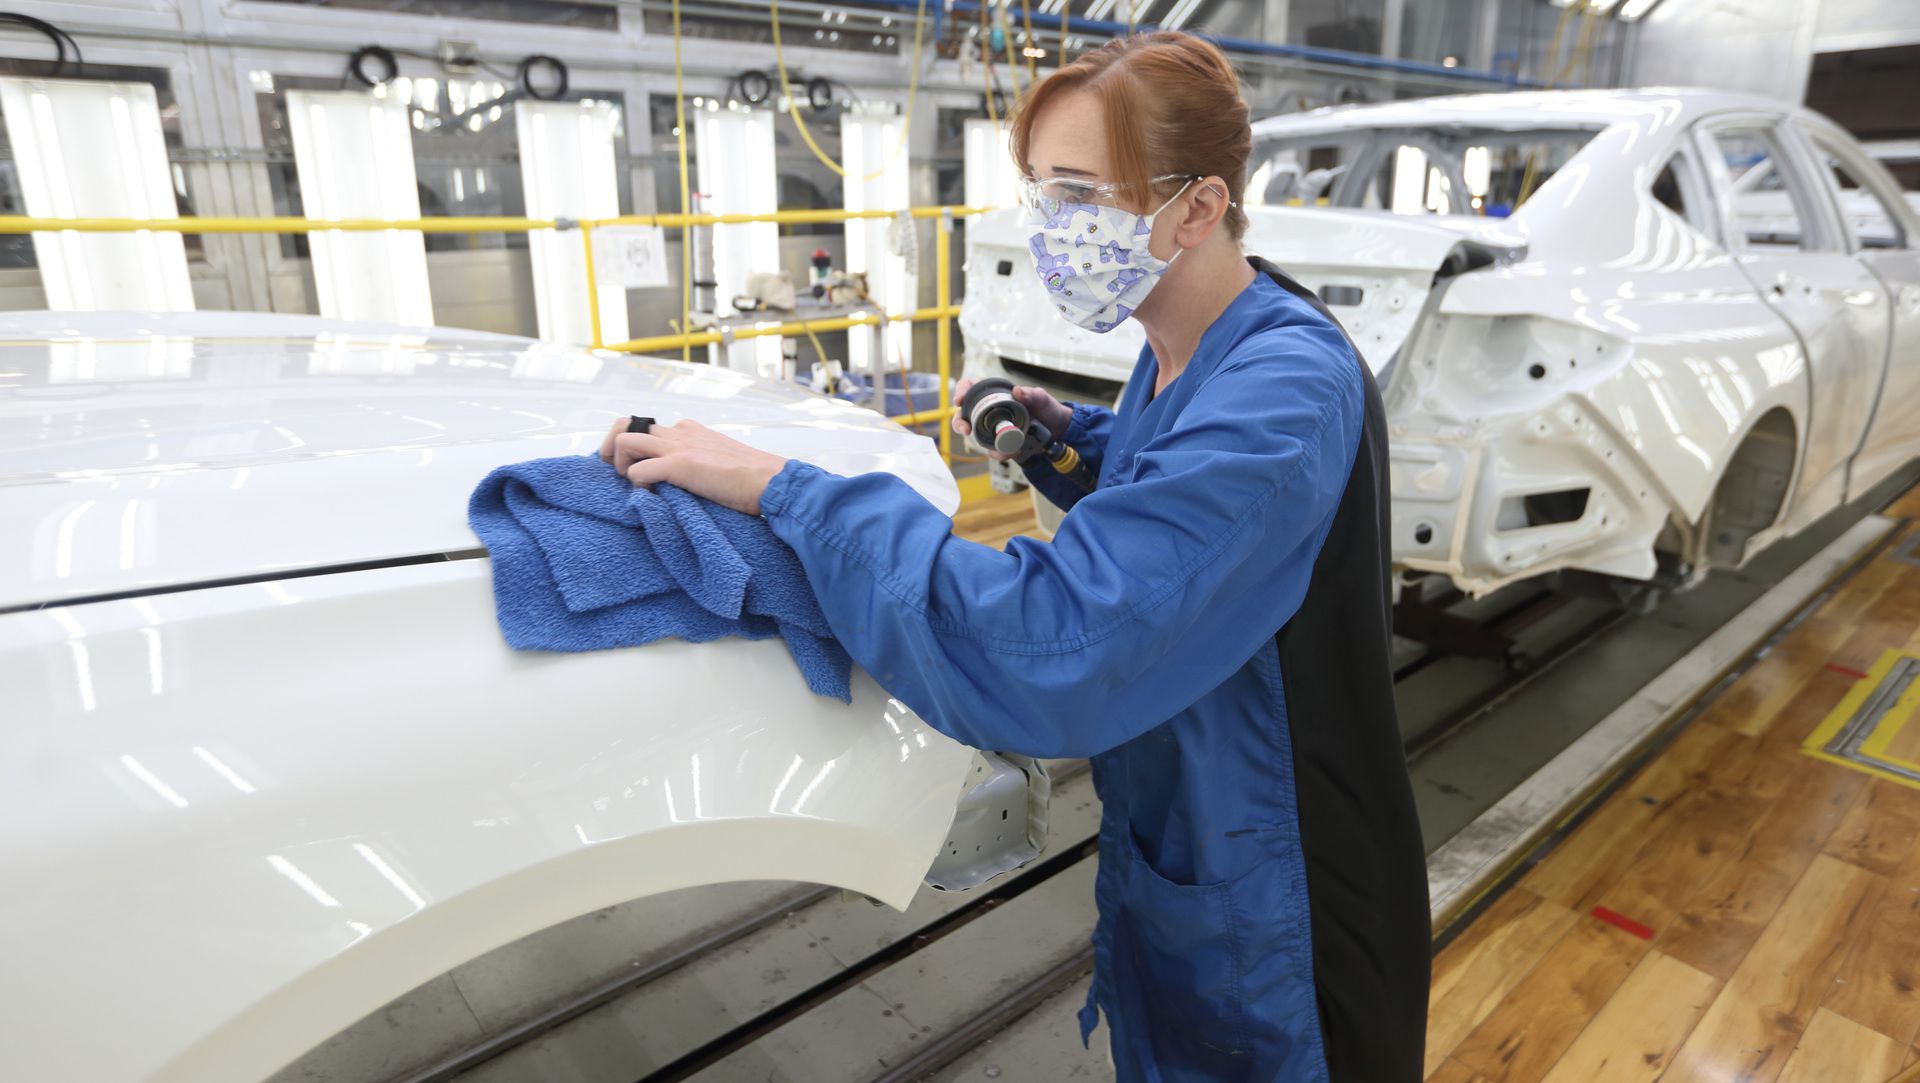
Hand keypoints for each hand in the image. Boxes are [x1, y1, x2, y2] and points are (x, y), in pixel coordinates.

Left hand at [600, 417, 789, 515]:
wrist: (769, 481)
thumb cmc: (750, 477)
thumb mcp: (719, 458)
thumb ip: (699, 459)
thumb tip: (687, 477)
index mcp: (689, 429)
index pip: (649, 427)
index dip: (637, 446)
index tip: (639, 466)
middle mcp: (680, 432)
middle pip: (629, 425)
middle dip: (616, 448)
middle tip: (623, 471)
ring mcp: (678, 447)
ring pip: (625, 440)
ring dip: (622, 464)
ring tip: (636, 483)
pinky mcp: (679, 466)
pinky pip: (638, 472)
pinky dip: (637, 485)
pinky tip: (651, 496)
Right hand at [951, 379, 1073, 461]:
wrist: (1058, 432)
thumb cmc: (1048, 410)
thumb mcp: (1043, 399)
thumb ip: (1033, 394)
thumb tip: (1018, 391)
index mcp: (995, 394)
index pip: (970, 387)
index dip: (961, 392)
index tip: (960, 401)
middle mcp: (989, 411)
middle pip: (964, 414)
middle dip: (960, 423)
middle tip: (966, 429)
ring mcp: (993, 428)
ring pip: (975, 435)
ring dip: (982, 443)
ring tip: (999, 447)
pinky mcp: (999, 444)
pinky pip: (992, 450)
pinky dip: (998, 453)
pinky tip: (1010, 452)